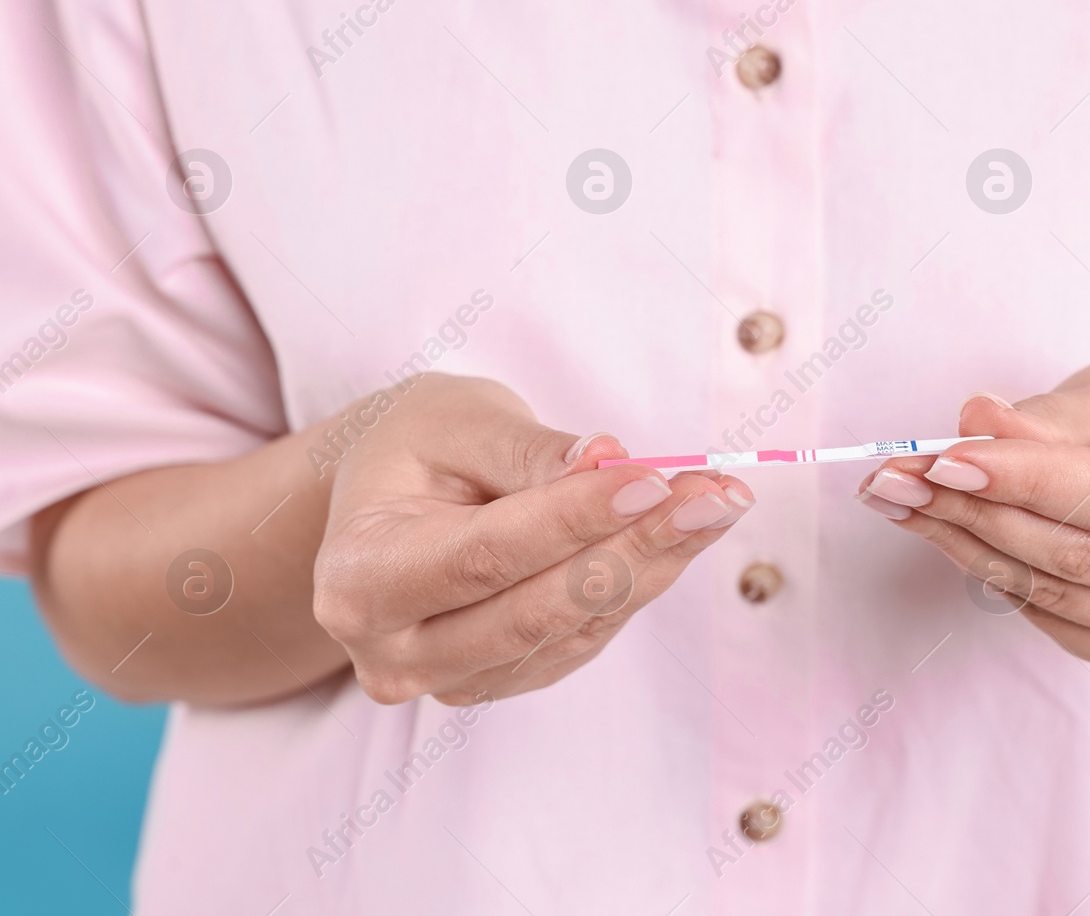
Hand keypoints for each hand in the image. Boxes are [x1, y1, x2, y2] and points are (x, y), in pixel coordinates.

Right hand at [312, 373, 752, 703]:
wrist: (386, 500)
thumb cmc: (417, 446)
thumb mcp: (455, 420)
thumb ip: (526, 450)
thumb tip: (607, 462)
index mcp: (360, 578)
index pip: (484, 557)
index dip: (574, 520)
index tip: (653, 480)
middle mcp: (395, 651)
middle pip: (536, 610)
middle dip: (638, 547)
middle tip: (717, 495)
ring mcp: (451, 679)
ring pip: (574, 629)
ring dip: (658, 563)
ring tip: (718, 500)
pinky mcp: (504, 680)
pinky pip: (587, 637)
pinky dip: (641, 581)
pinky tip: (683, 532)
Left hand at [856, 355, 1089, 669]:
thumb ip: (1056, 417)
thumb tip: (976, 419)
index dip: (1025, 480)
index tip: (941, 457)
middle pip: (1085, 555)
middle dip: (977, 512)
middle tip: (895, 478)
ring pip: (1062, 597)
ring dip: (968, 547)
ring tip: (901, 500)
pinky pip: (1056, 623)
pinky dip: (994, 576)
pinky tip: (950, 535)